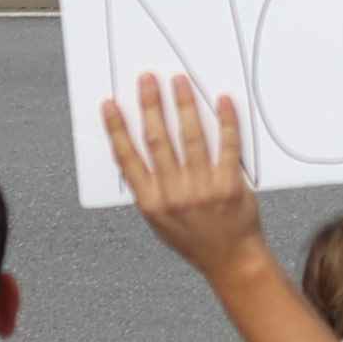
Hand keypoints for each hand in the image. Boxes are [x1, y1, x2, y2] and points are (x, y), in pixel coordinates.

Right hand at [101, 74, 269, 276]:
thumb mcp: (159, 222)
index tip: (110, 104)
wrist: (232, 261)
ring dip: (183, 105)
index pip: (127, 158)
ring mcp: (203, 190)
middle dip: (150, 105)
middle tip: (147, 80)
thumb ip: (148, 189)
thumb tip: (137, 149)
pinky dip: (225, 121)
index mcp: (151, 203)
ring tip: (179, 82)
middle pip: (157, 140)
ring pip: (190, 137)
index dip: (116, 129)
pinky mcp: (230, 186)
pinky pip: (227, 146)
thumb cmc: (193, 239)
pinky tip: (222, 101)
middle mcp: (174, 195)